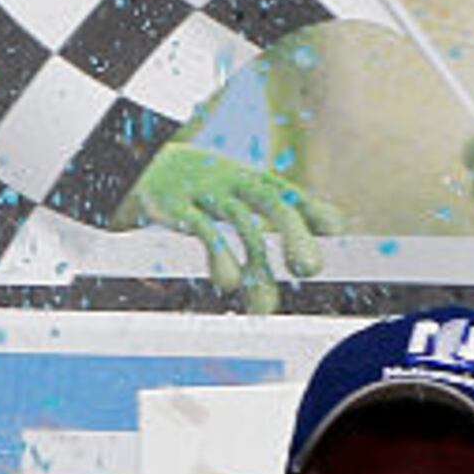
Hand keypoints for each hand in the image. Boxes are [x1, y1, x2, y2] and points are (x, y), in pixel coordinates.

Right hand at [125, 144, 337, 315]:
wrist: (134, 164)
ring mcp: (202, 189)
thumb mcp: (243, 188)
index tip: (334, 228)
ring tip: (265, 309)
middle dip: (293, 234)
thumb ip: (287, 205)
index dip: (310, 207)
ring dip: (255, 265)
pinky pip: (201, 227)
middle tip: (312, 270)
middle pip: (269, 201)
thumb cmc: (201, 183)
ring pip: (238, 223)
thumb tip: (339, 225)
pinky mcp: (174, 204)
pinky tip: (229, 284)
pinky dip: (219, 254)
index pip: (285, 189)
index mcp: (248, 176)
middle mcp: (231, 179)